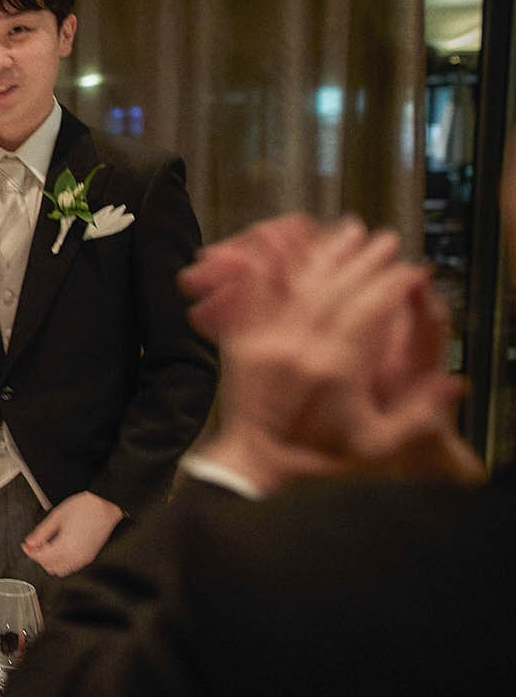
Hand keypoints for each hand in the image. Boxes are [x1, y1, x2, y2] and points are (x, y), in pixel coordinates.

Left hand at [21, 490, 122, 575]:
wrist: (106, 504)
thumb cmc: (86, 507)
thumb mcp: (57, 516)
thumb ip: (41, 532)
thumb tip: (30, 542)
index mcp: (66, 547)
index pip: (41, 558)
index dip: (30, 552)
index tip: (26, 546)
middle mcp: (76, 557)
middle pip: (50, 567)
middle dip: (40, 558)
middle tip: (35, 545)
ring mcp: (84, 558)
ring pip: (61, 570)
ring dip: (51, 561)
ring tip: (46, 546)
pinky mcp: (90, 556)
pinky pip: (72, 566)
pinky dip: (62, 561)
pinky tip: (59, 549)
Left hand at [194, 219, 477, 489]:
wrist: (256, 465)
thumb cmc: (317, 458)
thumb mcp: (377, 444)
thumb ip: (419, 414)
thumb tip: (454, 382)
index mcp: (338, 369)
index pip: (373, 308)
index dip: (396, 283)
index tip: (414, 269)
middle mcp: (302, 348)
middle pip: (340, 288)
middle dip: (368, 259)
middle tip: (388, 239)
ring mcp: (268, 342)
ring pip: (303, 284)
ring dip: (329, 254)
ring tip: (350, 231)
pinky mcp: (242, 342)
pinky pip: (256, 294)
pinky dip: (271, 267)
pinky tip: (282, 244)